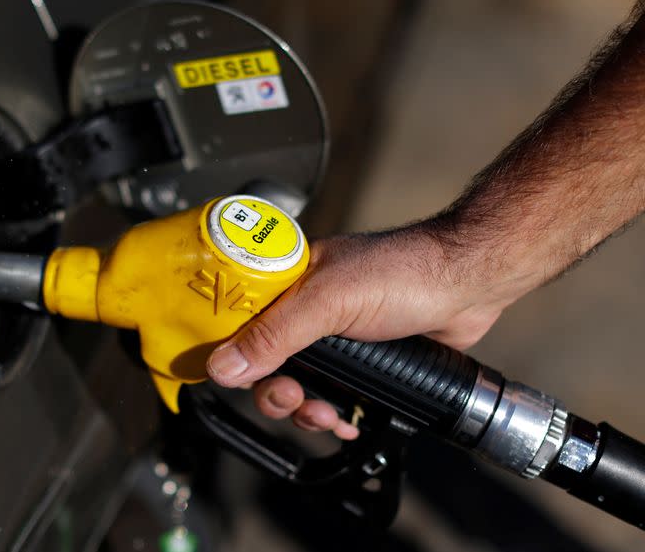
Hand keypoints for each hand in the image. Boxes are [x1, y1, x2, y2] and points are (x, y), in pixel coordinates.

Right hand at [206, 225, 509, 439]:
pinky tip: (345, 420)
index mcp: (290, 281)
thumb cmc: (405, 271)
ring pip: (298, 384)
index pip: (239, 320)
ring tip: (324, 415)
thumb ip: (275, 334)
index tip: (234, 379)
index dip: (230, 352)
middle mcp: (307, 309)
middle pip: (265, 362)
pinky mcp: (361, 362)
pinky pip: (331, 396)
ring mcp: (335, 338)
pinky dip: (333, 414)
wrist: (468, 286)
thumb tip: (224, 365)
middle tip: (289, 397)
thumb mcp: (329, 301)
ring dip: (304, 409)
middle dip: (273, 391)